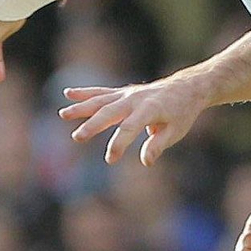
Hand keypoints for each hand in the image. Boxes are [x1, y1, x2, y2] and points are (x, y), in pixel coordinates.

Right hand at [59, 77, 206, 165]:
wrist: (187, 88)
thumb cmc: (182, 113)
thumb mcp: (176, 131)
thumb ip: (159, 145)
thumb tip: (146, 162)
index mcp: (150, 109)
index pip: (130, 128)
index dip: (119, 144)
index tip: (110, 159)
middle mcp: (136, 99)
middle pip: (110, 113)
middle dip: (93, 125)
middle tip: (77, 137)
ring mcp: (128, 94)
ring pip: (101, 100)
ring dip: (82, 107)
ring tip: (64, 114)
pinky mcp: (124, 92)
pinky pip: (102, 92)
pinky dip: (86, 93)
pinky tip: (68, 93)